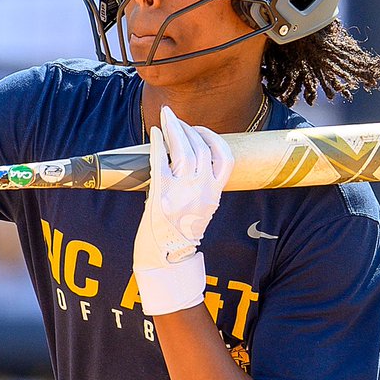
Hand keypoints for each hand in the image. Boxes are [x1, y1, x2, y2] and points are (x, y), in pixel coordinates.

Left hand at [133, 106, 233, 314]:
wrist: (165, 261)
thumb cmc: (178, 236)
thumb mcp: (199, 211)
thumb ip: (200, 188)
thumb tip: (189, 163)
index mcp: (214, 195)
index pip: (225, 158)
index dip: (214, 139)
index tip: (201, 130)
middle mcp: (202, 190)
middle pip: (202, 148)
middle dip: (188, 128)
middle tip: (175, 118)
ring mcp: (183, 192)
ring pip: (184, 150)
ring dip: (175, 129)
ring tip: (167, 118)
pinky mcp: (162, 194)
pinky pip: (161, 161)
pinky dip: (158, 143)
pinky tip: (154, 132)